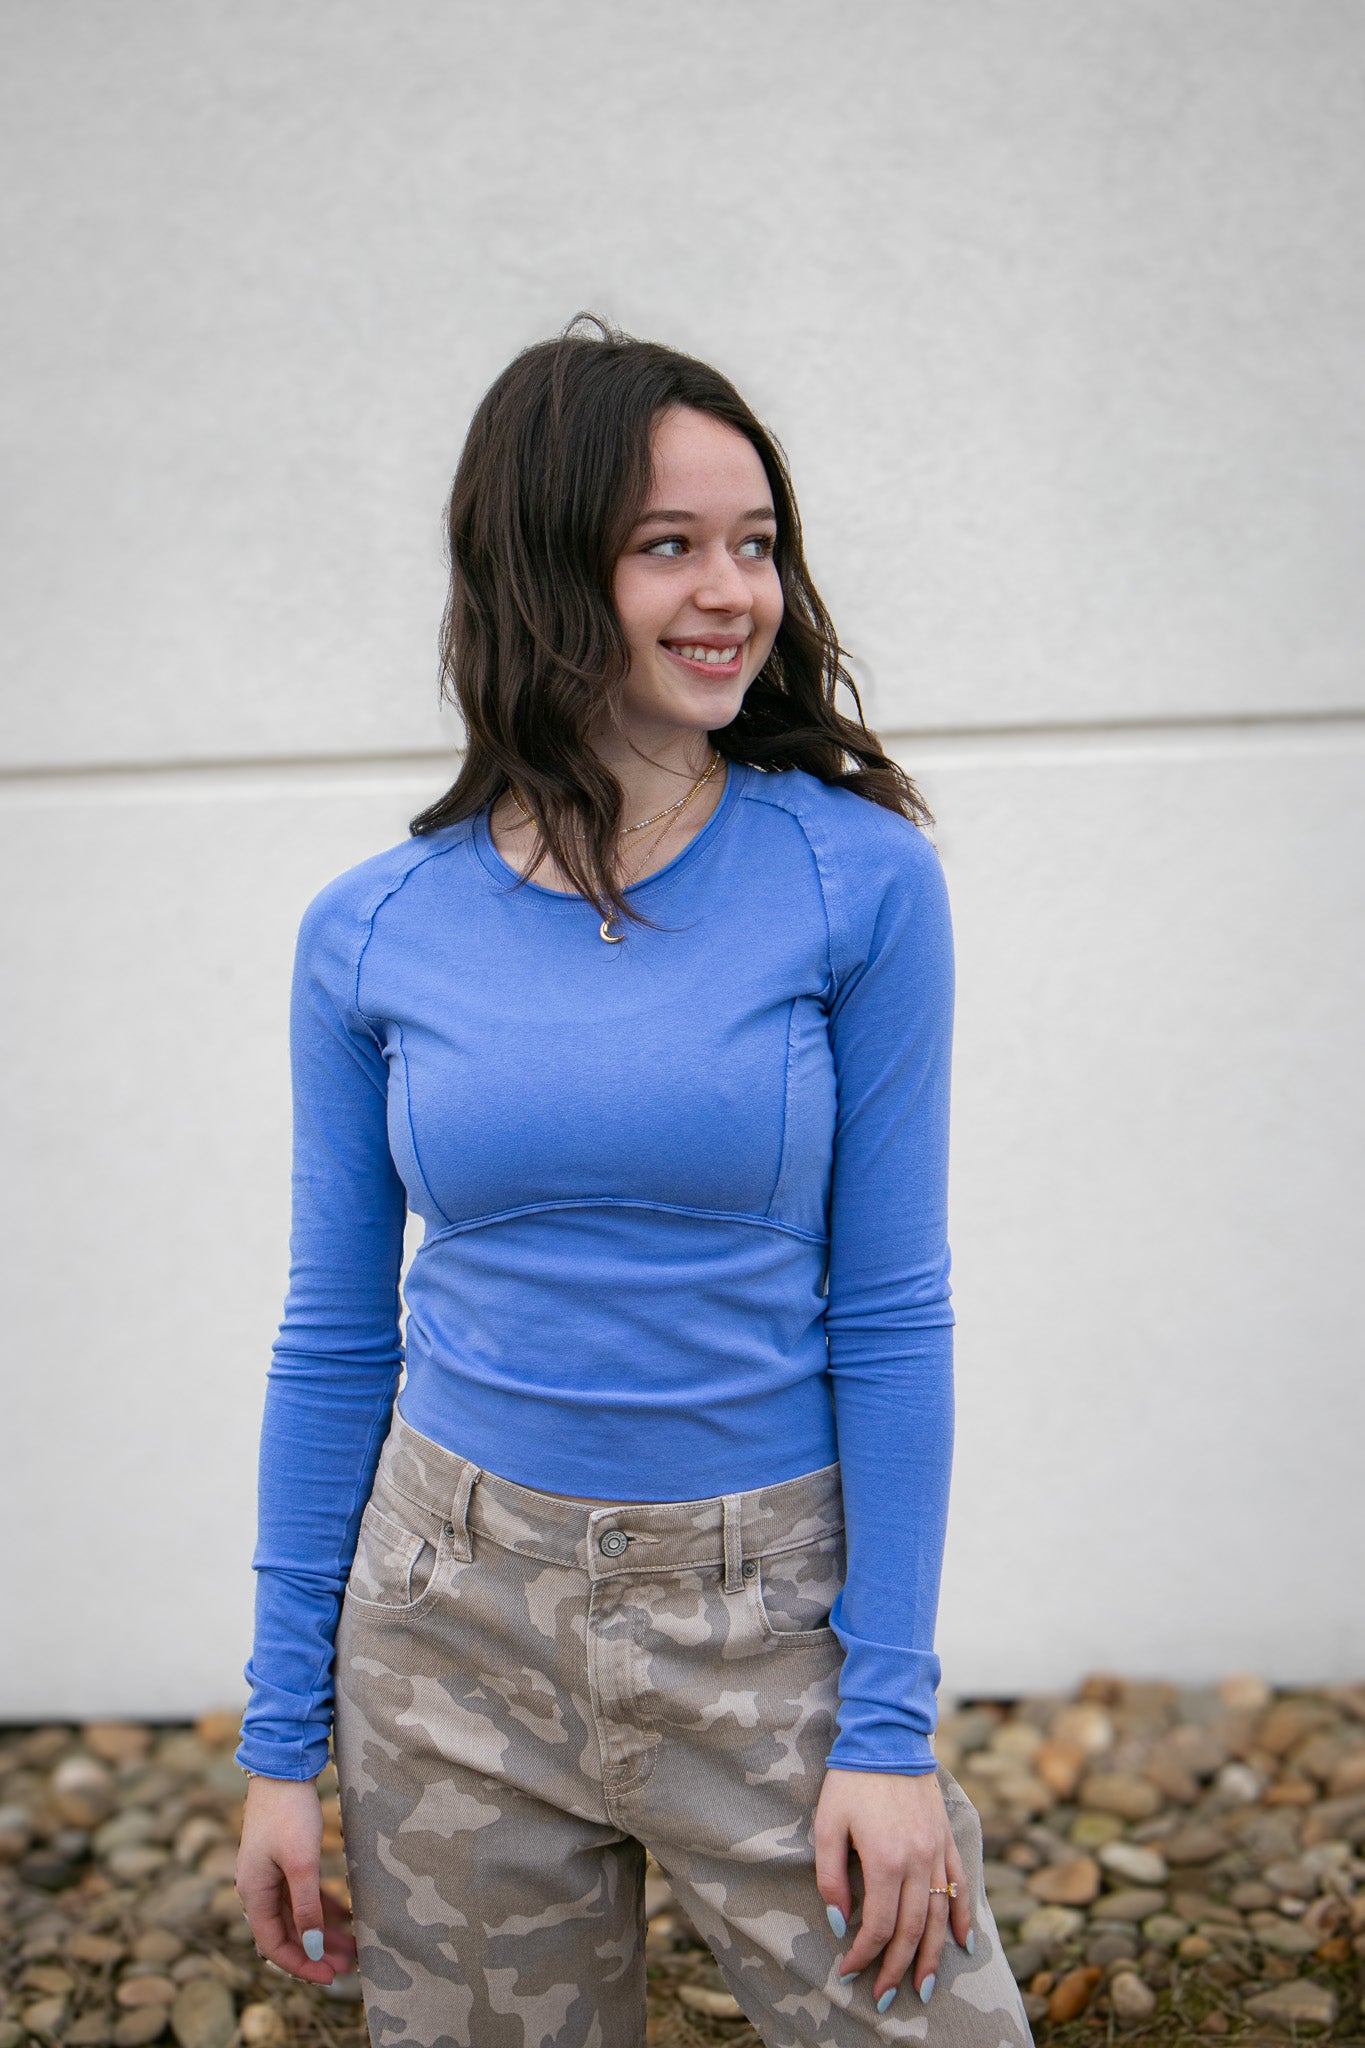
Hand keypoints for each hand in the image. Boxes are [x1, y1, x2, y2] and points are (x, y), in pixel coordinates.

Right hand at [235, 1776, 357, 1984]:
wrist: (283, 1767)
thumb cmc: (290, 1813)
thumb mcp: (302, 1862)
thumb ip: (306, 1907)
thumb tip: (311, 1948)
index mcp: (254, 1893)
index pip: (274, 1945)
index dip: (301, 1965)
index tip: (329, 1977)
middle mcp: (257, 1888)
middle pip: (287, 1933)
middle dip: (316, 1952)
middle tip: (348, 1966)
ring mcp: (270, 1874)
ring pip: (298, 1916)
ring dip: (323, 1932)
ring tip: (353, 1947)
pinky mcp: (283, 1859)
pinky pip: (303, 1895)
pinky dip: (323, 1907)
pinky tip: (346, 1916)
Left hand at [813, 1767, 971, 2011]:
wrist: (887, 1737)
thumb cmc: (850, 1780)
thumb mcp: (827, 1824)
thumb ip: (832, 1877)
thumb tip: (840, 1922)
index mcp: (886, 1860)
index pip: (879, 1926)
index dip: (864, 1954)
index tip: (849, 1972)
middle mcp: (917, 1861)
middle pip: (913, 1930)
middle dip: (898, 1969)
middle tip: (884, 1998)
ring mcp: (937, 1851)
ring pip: (940, 1916)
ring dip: (933, 1956)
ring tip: (923, 1988)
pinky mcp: (946, 1839)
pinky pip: (960, 1884)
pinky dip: (963, 1917)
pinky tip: (964, 1944)